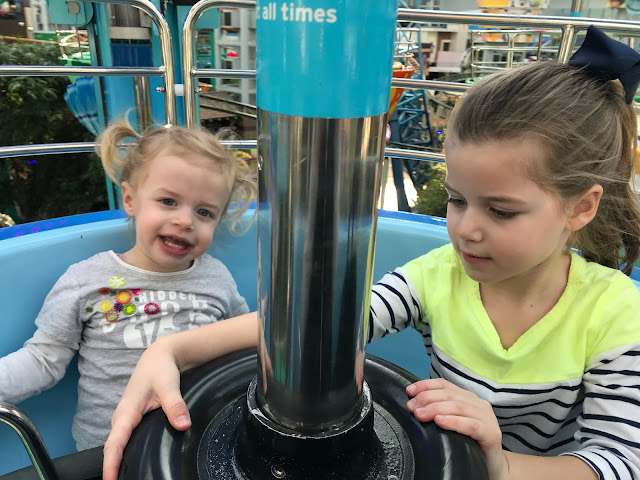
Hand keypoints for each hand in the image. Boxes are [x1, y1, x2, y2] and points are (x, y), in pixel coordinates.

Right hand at [102, 338, 190, 479]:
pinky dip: (126, 454)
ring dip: (119, 462)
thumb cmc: (160, 368)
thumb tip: (183, 425)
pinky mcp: (133, 420)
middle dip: (113, 469)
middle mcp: (122, 418)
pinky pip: (125, 441)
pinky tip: (134, 464)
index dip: (111, 464)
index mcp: (126, 411)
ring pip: (118, 446)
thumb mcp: (169, 384)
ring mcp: (126, 420)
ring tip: (125, 479)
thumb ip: (175, 404)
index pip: (114, 444)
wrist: (159, 356)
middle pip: (113, 449)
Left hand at [406, 378, 507, 479]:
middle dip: (427, 398)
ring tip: (420, 414)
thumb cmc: (468, 442)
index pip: (444, 384)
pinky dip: (454, 421)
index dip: (426, 385)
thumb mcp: (451, 421)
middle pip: (449, 394)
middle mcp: (478, 403)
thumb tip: (413, 402)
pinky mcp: (491, 433)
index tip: (409, 391)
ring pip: (458, 407)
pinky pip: (471, 425)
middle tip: (411, 408)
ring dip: (436, 408)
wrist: (492, 464)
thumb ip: (438, 410)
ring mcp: (486, 417)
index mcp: (467, 397)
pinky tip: (440, 422)